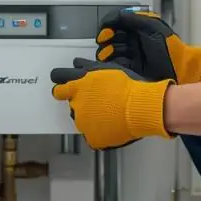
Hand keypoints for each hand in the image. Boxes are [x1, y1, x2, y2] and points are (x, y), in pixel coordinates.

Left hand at [49, 57, 171, 149]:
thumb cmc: (128, 85)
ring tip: (108, 113)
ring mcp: (82, 122)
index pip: (58, 89)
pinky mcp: (91, 137)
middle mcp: (76, 104)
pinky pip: (91, 135)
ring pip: (80, 119)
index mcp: (77, 86)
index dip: (63, 89)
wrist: (141, 106)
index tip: (68, 90)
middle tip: (95, 102)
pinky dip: (99, 132)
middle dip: (79, 102)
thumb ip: (87, 67)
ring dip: (89, 116)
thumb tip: (76, 63)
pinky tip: (111, 125)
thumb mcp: (106, 69)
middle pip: (70, 104)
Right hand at [96, 9, 200, 83]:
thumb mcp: (152, 28)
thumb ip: (134, 19)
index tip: (104, 31)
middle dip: (106, 38)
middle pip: (113, 36)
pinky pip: (115, 63)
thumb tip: (117, 15)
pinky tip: (109, 61)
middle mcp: (135, 40)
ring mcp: (132, 54)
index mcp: (140, 28)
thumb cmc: (169, 48)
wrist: (177, 70)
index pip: (118, 22)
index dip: (109, 25)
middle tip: (104, 41)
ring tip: (106, 54)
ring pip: (112, 50)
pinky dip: (110, 62)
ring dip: (106, 50)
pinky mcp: (131, 68)